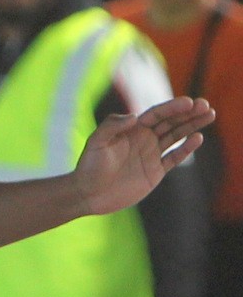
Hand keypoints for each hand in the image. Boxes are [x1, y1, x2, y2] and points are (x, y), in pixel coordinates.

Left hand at [73, 96, 214, 215]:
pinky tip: (197, 138)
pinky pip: (174, 158)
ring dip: (192, 126)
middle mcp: (144, 139)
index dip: (173, 107)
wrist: (87, 194)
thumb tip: (134, 116)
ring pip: (176, 136)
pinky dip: (186, 149)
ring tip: (209, 114)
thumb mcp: (96, 142)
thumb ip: (112, 126)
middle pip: (171, 122)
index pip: (157, 114)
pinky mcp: (154, 172)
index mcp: (132, 129)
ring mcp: (151, 155)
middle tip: (205, 106)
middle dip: (189, 113)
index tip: (188, 102)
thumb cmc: (89, 166)